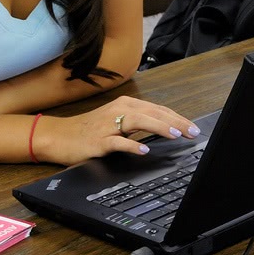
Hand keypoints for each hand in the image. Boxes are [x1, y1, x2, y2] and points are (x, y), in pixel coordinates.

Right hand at [35, 95, 200, 164]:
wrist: (60, 136)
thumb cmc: (90, 129)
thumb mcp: (116, 121)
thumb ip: (138, 122)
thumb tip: (165, 127)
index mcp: (125, 105)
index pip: (157, 109)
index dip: (177, 117)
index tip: (193, 127)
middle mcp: (118, 110)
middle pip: (151, 112)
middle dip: (175, 121)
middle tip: (193, 132)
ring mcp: (108, 124)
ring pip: (138, 121)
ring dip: (158, 126)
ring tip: (175, 134)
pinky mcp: (98, 139)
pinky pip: (117, 141)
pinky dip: (132, 144)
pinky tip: (144, 149)